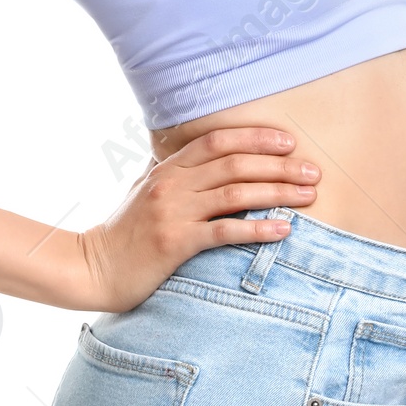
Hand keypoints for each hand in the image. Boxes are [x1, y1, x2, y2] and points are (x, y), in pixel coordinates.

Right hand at [72, 127, 320, 311]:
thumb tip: (197, 157)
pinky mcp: (175, 243)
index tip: (289, 144)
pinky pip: (225, 231)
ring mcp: (173, 212)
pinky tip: (284, 230)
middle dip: (280, 166)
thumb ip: (171, 173)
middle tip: (313, 173)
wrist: (92, 268)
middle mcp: (172, 184)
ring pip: (236, 193)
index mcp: (168, 169)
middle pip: (235, 164)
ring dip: (278, 192)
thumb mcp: (144, 191)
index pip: (219, 141)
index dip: (257, 138)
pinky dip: (258, 229)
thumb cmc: (123, 232)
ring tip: (308, 197)